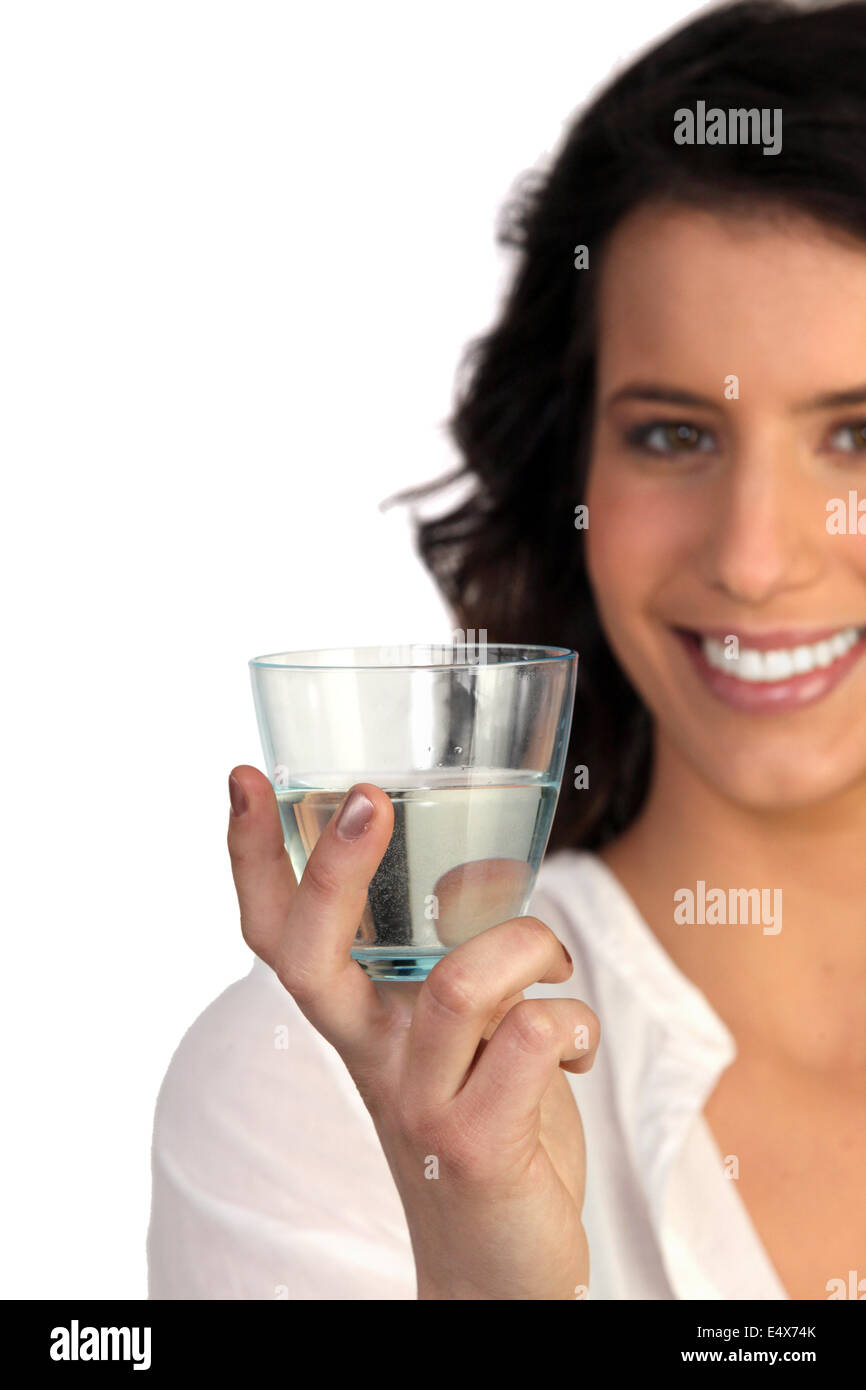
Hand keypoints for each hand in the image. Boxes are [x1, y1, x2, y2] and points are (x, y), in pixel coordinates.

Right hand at [227, 765, 599, 1299]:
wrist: (499, 1268)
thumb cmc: (488, 1125)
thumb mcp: (457, 1036)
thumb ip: (454, 962)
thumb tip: (480, 875)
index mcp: (361, 1021)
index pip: (279, 934)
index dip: (255, 859)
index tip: (245, 778)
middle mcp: (373, 1057)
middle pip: (313, 954)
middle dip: (334, 866)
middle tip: (365, 798)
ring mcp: (417, 1103)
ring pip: (460, 981)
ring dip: (528, 943)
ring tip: (553, 962)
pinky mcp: (475, 1145)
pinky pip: (530, 1036)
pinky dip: (575, 1022)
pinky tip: (577, 1047)